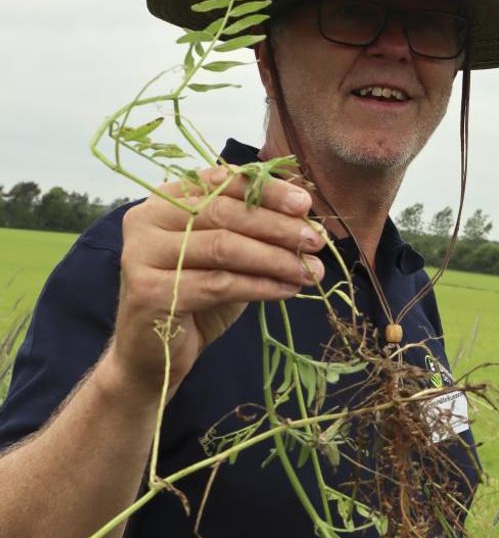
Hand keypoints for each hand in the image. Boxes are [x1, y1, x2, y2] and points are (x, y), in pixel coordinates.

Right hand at [111, 167, 322, 400]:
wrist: (155, 355)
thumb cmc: (194, 300)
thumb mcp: (226, 259)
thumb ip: (252, 233)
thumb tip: (305, 217)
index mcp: (165, 201)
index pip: (220, 182)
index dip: (265, 190)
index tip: (305, 204)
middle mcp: (147, 220)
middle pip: (224, 212)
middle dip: (277, 226)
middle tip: (316, 241)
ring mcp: (142, 254)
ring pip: (224, 247)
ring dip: (276, 258)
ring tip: (312, 271)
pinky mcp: (150, 291)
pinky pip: (219, 284)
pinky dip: (260, 286)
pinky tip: (288, 290)